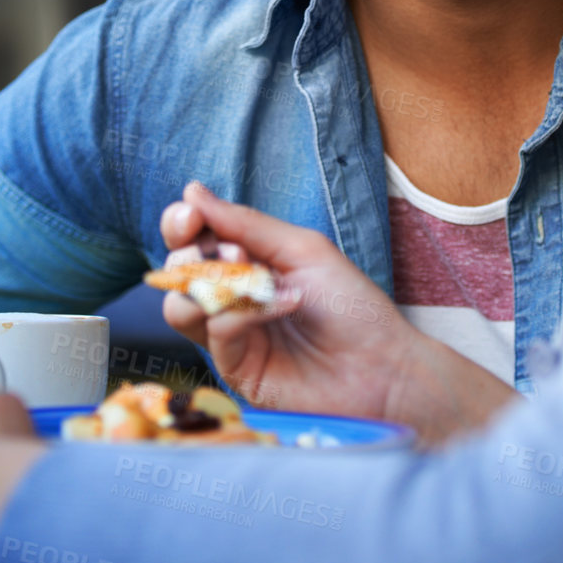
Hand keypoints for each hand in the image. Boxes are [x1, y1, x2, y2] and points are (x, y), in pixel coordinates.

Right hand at [159, 183, 516, 442]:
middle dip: (192, 254)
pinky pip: (215, 333)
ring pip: (178, 307)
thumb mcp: (302, 249)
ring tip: (250, 277)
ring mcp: (231, 337)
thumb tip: (192, 192)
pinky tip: (284, 305)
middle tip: (236, 254)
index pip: (192, 239)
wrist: (385, 368)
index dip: (181, 224)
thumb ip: (246, 224)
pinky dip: (243, 313)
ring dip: (206, 285)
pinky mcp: (236, 370)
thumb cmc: (352, 306)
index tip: (190, 217)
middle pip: (176, 271)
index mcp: (246, 263)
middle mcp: (231, 298)